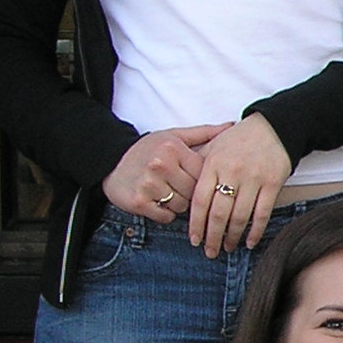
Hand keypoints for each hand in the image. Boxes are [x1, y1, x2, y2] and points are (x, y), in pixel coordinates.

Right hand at [101, 125, 228, 222]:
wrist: (110, 163)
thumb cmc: (148, 149)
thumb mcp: (173, 136)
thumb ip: (204, 133)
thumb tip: (233, 126)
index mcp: (172, 149)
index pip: (204, 173)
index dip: (202, 179)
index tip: (192, 176)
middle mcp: (160, 165)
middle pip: (194, 192)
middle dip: (189, 193)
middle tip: (177, 185)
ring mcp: (149, 184)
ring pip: (182, 206)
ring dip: (177, 204)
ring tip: (166, 192)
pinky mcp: (139, 202)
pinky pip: (166, 217)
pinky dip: (164, 213)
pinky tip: (156, 201)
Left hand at [188, 112, 292, 256]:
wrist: (274, 126)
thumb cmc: (240, 138)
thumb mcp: (214, 145)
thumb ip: (199, 166)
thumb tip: (183, 190)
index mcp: (213, 164)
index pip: (200, 201)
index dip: (196, 224)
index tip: (194, 240)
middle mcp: (232, 173)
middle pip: (219, 213)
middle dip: (213, 237)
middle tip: (210, 252)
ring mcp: (253, 179)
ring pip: (240, 216)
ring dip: (233, 237)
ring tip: (228, 248)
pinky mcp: (272, 183)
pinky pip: (262, 213)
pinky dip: (256, 231)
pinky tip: (250, 242)